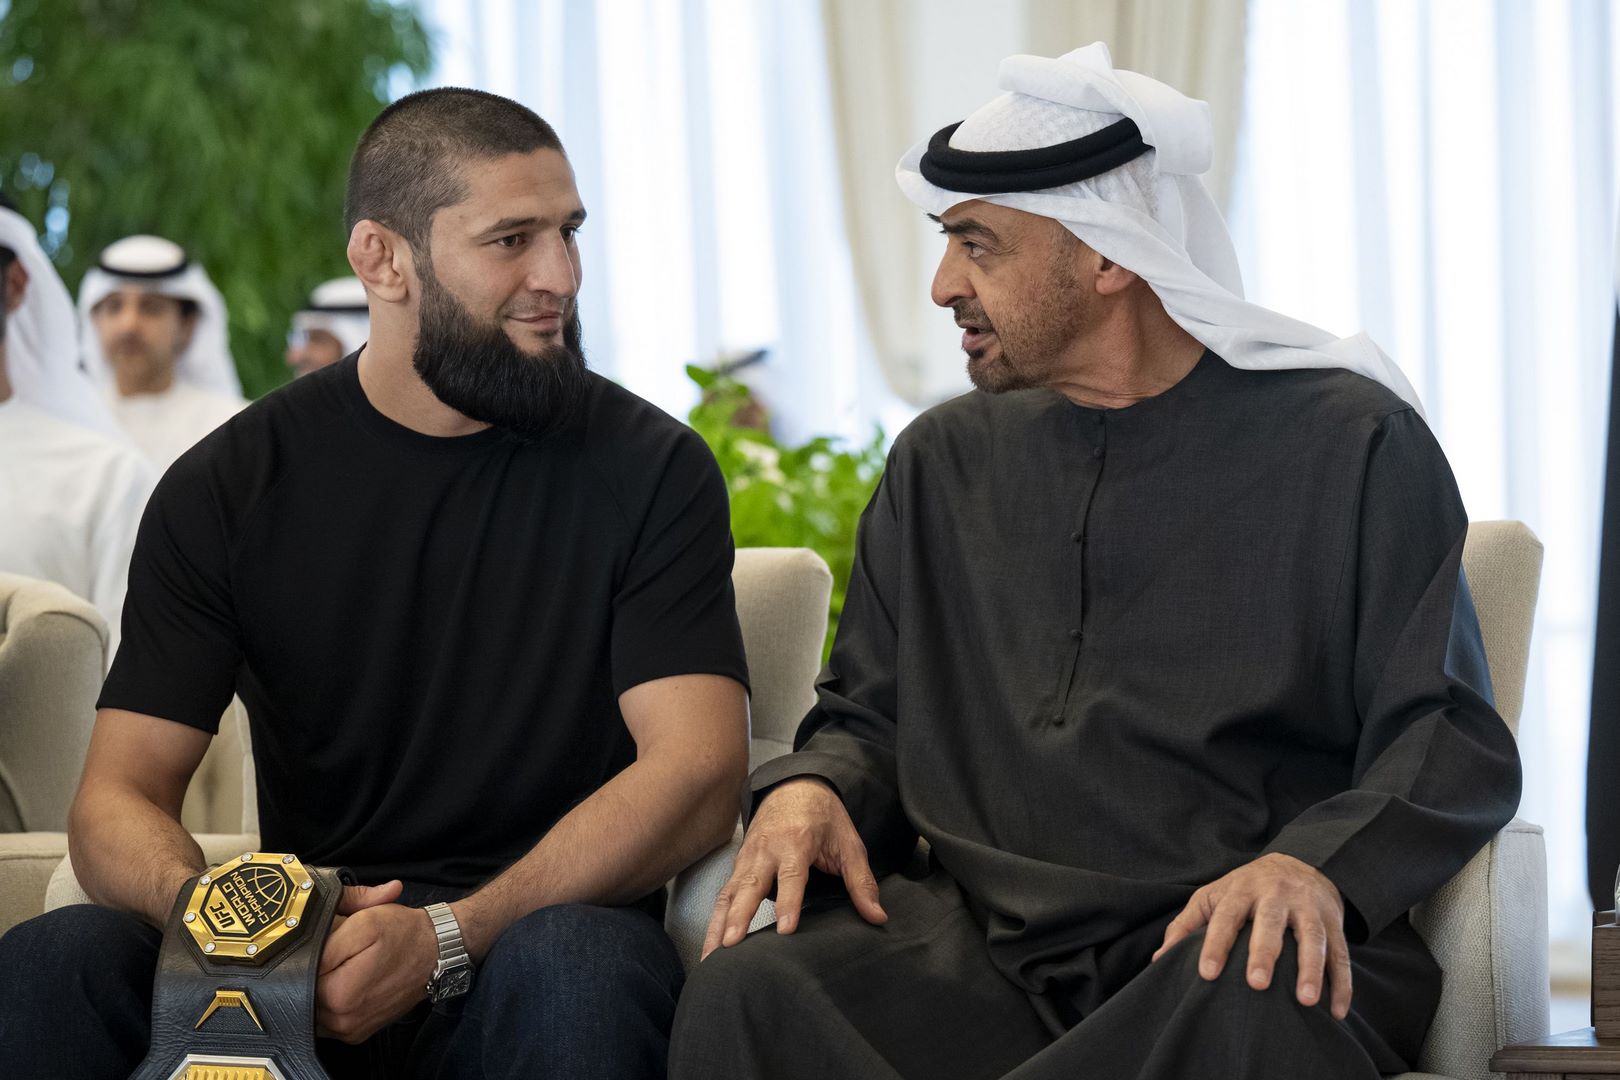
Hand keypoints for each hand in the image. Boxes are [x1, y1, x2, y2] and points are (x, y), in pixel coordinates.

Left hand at [315, 880, 437, 1043]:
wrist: (437, 952)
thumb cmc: (404, 934)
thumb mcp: (364, 922)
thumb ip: (327, 939)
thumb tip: (299, 954)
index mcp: (338, 995)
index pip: (299, 976)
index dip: (309, 955)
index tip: (328, 942)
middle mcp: (342, 1021)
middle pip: (305, 994)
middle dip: (316, 972)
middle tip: (339, 952)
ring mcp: (350, 1030)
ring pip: (316, 1008)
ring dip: (324, 987)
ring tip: (347, 967)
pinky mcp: (358, 1032)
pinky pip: (331, 1018)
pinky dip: (335, 1001)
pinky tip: (351, 981)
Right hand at [702, 778, 885, 960]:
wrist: (795, 785)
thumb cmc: (824, 816)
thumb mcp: (849, 844)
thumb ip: (861, 882)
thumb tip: (877, 916)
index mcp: (796, 841)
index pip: (791, 876)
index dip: (788, 903)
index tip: (785, 930)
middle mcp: (767, 849)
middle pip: (751, 885)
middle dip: (739, 916)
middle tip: (731, 945)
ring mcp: (748, 856)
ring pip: (730, 891)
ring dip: (719, 922)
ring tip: (712, 953)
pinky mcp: (739, 863)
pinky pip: (725, 892)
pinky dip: (716, 916)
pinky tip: (712, 942)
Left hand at [1151, 853, 1351, 1018]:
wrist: (1299, 863)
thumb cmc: (1246, 888)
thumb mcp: (1214, 896)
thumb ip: (1187, 925)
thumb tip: (1159, 959)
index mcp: (1243, 889)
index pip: (1226, 916)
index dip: (1215, 944)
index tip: (1206, 973)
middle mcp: (1277, 895)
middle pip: (1272, 922)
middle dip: (1265, 953)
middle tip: (1256, 984)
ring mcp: (1309, 907)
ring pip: (1313, 937)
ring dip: (1311, 969)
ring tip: (1306, 1001)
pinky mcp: (1334, 922)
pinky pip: (1341, 954)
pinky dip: (1342, 984)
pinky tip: (1336, 1011)